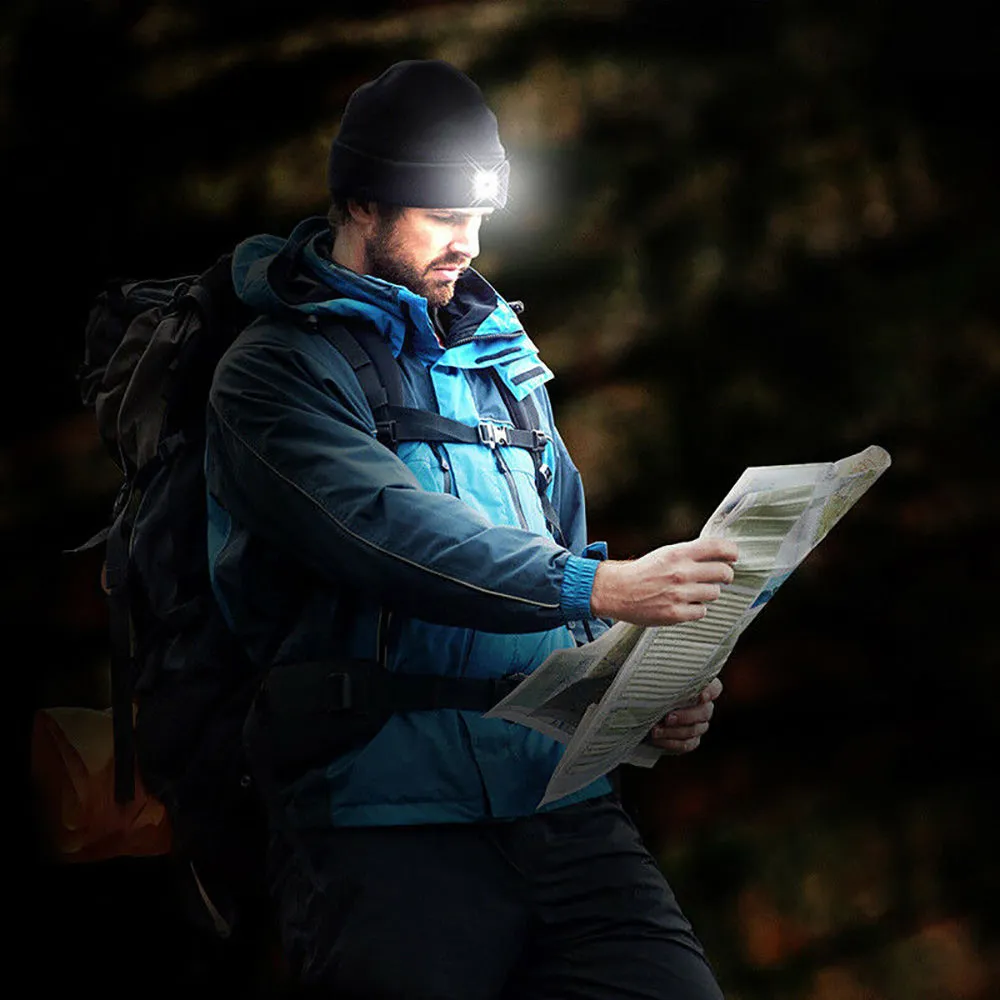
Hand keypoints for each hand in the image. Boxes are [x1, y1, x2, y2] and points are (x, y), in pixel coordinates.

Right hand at [590, 538, 737, 625]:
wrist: (617, 591)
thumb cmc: (643, 571)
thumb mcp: (665, 554)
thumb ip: (689, 554)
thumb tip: (719, 555)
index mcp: (678, 553)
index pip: (717, 547)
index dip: (731, 551)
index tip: (734, 556)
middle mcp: (681, 572)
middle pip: (723, 572)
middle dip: (725, 575)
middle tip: (722, 577)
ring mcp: (679, 594)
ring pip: (714, 593)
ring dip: (708, 592)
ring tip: (695, 591)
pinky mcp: (675, 613)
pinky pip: (701, 611)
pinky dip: (696, 608)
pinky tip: (685, 604)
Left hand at [647, 677, 722, 753]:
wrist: (639, 713)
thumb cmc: (648, 689)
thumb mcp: (654, 680)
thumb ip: (662, 677)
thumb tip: (653, 670)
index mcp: (699, 686)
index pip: (715, 688)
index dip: (710, 692)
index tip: (700, 695)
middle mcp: (703, 705)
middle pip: (705, 712)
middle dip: (686, 716)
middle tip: (667, 717)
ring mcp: (699, 724)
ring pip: (695, 730)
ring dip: (674, 732)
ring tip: (654, 730)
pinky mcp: (690, 740)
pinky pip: (687, 744)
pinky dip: (671, 743)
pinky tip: (657, 740)